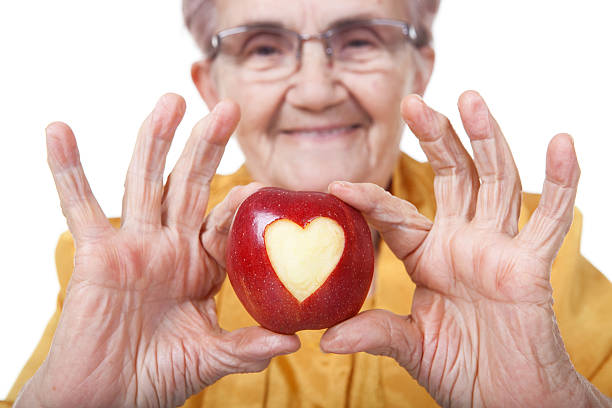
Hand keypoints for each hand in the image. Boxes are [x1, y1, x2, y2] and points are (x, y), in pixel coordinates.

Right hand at [17, 94, 298, 407]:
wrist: (107, 399)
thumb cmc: (157, 377)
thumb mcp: (209, 357)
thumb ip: (247, 348)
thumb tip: (294, 342)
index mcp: (201, 266)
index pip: (224, 223)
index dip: (240, 205)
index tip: (262, 187)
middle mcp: (169, 247)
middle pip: (189, 185)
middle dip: (207, 147)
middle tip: (229, 107)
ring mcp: (133, 246)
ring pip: (144, 182)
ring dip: (154, 140)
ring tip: (170, 100)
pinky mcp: (93, 253)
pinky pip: (77, 206)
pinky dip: (67, 168)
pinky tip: (59, 130)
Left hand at [321, 91, 600, 406]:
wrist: (504, 401)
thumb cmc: (460, 369)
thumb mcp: (409, 346)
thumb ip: (374, 333)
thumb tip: (325, 340)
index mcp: (428, 256)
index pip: (397, 216)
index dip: (370, 200)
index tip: (337, 186)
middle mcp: (463, 242)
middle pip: (451, 177)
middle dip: (435, 138)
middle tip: (413, 102)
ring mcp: (498, 249)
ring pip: (496, 182)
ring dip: (485, 139)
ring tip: (469, 98)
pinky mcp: (531, 266)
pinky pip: (551, 221)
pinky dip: (561, 183)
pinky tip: (560, 143)